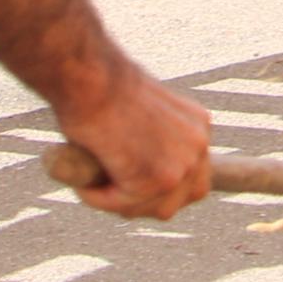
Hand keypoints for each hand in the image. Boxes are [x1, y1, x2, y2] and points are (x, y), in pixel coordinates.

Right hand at [44, 65, 213, 219]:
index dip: (167, 187)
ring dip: (122, 203)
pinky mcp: (156, 180)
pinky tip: (84, 182)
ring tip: (92, 184)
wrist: (89, 74)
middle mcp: (198, 144)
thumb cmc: (100, 85)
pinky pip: (125, 205)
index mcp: (197, 124)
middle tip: (113, 193)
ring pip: (155, 207)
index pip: (195, 173)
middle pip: (185, 196)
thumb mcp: (135, 113)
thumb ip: (145, 141)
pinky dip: (99, 199)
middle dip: (150, 201)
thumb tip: (132, 166)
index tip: (137, 188)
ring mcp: (182, 164)